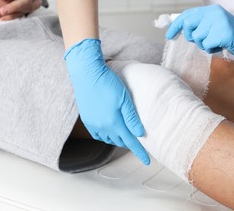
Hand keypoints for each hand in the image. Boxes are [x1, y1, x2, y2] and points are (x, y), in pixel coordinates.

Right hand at [64, 39, 149, 164]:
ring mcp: (93, 124)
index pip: (130, 142)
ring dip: (118, 139)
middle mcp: (102, 126)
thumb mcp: (124, 98)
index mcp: (113, 122)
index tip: (147, 161)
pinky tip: (110, 131)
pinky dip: (106, 136)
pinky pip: (97, 135)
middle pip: (120, 141)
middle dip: (130, 143)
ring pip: (108, 139)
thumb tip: (139, 133)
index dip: (139, 152)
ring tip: (126, 135)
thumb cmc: (108, 82)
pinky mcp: (86, 119)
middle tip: (139, 142)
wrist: (86, 73)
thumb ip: (132, 117)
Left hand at [166, 5, 233, 58]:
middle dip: (193, 37)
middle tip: (204, 40)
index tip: (168, 35)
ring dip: (205, 45)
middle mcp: (214, 13)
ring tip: (217, 42)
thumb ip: (200, 25)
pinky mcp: (224, 33)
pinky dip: (212, 49)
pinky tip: (221, 46)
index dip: (175, 26)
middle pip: (189, 27)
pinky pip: (207, 45)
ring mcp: (219, 22)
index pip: (186, 15)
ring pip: (198, 38)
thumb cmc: (231, 36)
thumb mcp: (214, 26)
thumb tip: (180, 30)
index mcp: (210, 10)